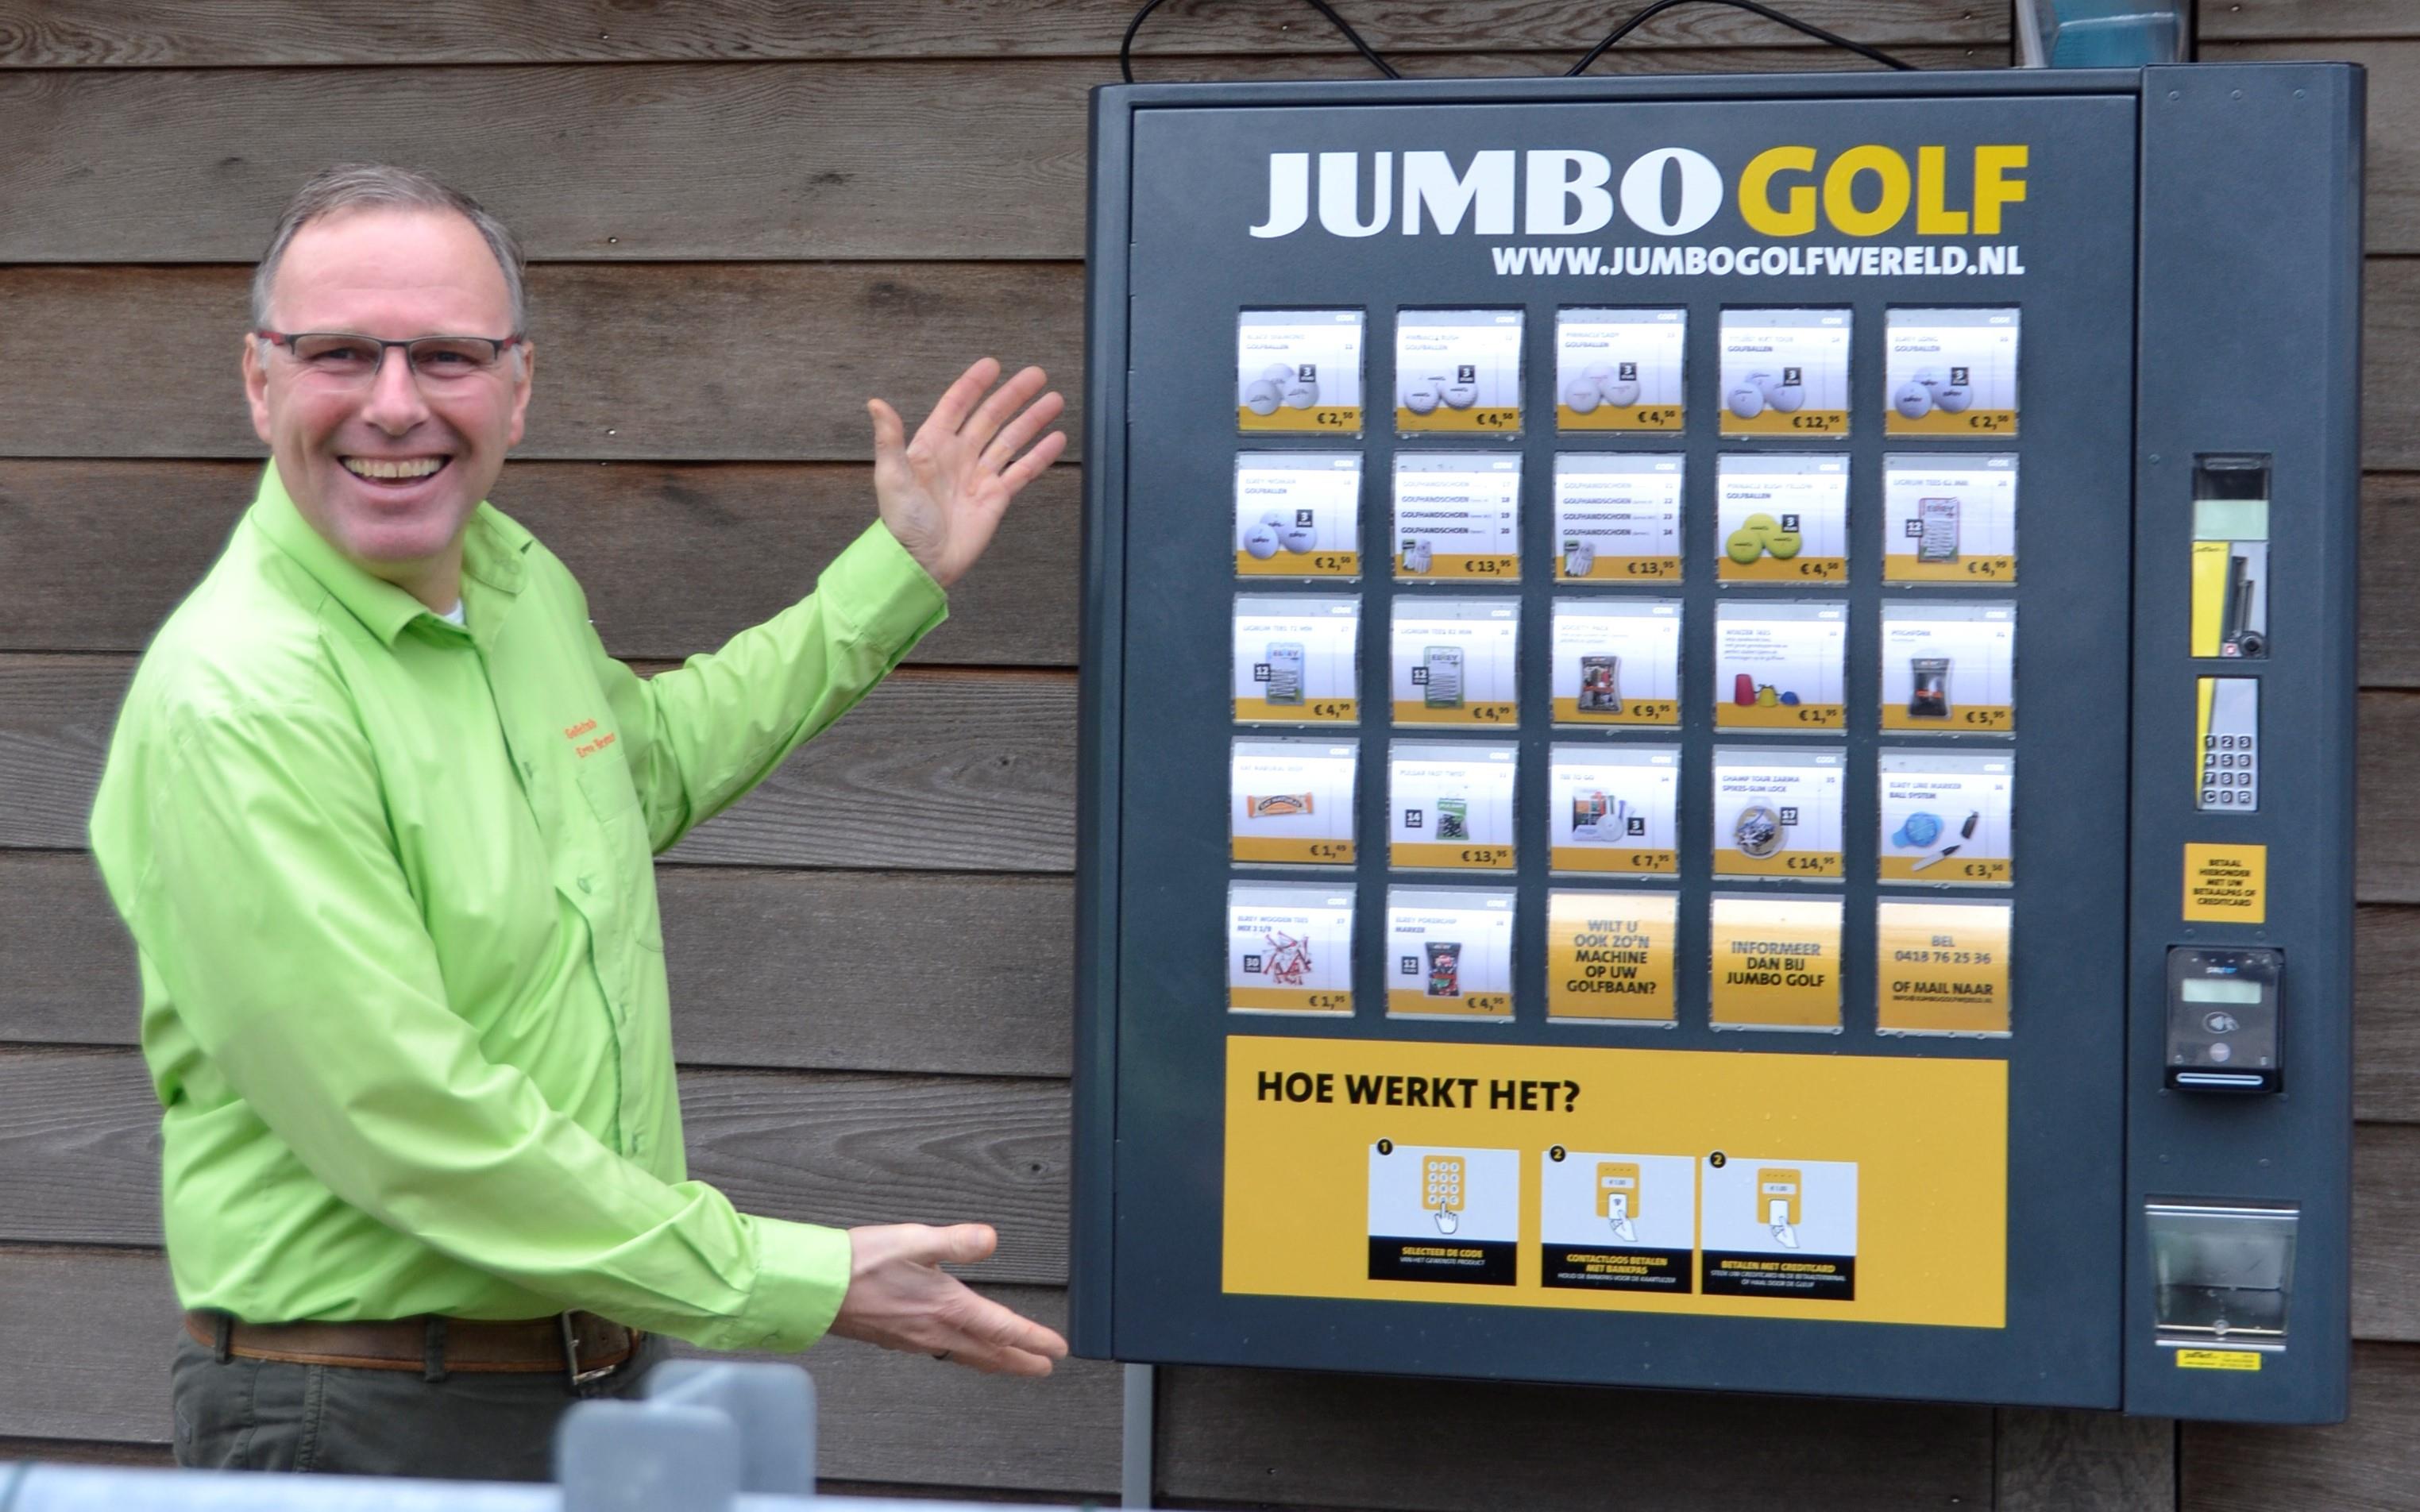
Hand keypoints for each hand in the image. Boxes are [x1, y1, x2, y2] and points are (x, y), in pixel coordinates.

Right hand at [827, 1222, 1069, 1375]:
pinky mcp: (897, 1339)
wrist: (813, 1288)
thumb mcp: (914, 1240)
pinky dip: (965, 1355)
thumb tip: (991, 1239)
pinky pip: (943, 1353)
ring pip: (967, 1356)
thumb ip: (957, 1241)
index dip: (1034, 1339)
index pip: (1003, 1328)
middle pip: (989, 1353)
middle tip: (1043, 1368)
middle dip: (1021, 1361)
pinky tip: (961, 1349)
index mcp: (946, 1306)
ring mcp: (914, 1340)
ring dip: (995, 1362)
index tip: (1057, 1348)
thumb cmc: (857, 1264)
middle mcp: (934, 1330)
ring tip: (1012, 1365)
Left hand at [868, 358, 1066, 588]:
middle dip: (1014, 395)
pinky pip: (1022, 471)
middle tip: (1038, 374)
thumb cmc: (902, 524)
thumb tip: (876, 403)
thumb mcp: (892, 478)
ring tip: (1055, 400)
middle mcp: (959, 455)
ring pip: (1011, 439)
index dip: (974, 385)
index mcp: (932, 445)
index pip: (956, 406)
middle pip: (991, 417)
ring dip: (1032, 420)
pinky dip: (1040, 455)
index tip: (992, 365)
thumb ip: (890, 440)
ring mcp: (980, 475)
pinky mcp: (997, 497)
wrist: (922, 563)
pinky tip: (1057, 439)